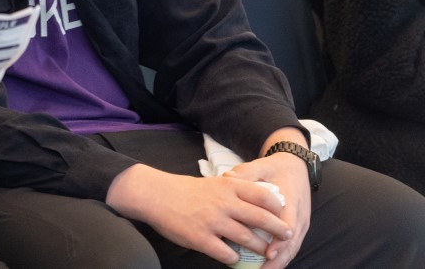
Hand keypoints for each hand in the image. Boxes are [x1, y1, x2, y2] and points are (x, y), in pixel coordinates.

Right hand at [107, 164, 291, 265]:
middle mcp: (224, 203)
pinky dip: (234, 259)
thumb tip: (256, 204)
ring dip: (260, 249)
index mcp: (228, 187)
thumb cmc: (184, 190)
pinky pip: (227, 254)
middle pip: (262, 219)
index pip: (264, 195)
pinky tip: (233, 258)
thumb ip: (233, 192)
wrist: (155, 195)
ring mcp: (213, 222)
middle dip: (279, 231)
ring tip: (265, 253)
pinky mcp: (201, 239)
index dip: (277, 207)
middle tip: (286, 237)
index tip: (283, 214)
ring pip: (249, 240)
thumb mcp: (213, 183)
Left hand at [224, 152, 311, 268]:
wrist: (295, 166)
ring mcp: (301, 222)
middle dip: (279, 258)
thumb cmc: (275, 168)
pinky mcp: (298, 226)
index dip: (279, 241)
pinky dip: (282, 256)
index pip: (288, 224)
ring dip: (280, 261)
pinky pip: (291, 245)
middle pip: (292, 242)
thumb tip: (227, 178)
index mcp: (291, 199)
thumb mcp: (261, 165)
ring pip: (293, 247)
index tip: (268, 252)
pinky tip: (269, 265)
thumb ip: (245, 172)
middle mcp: (299, 214)